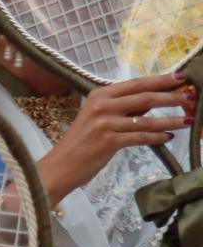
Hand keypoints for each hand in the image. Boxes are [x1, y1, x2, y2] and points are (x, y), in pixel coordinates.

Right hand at [41, 73, 191, 199]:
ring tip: (188, 119)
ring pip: (146, 120)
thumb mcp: (96, 119)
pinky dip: (156, 137)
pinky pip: (140, 138)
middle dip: (171, 97)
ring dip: (170, 119)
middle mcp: (102, 106)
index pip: (136, 84)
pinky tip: (168, 137)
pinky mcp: (108, 142)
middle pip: (145, 97)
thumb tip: (149, 102)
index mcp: (98, 95)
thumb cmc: (78, 145)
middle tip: (191, 96)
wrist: (57, 168)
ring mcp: (104, 123)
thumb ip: (120, 108)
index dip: (161, 80)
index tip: (181, 77)